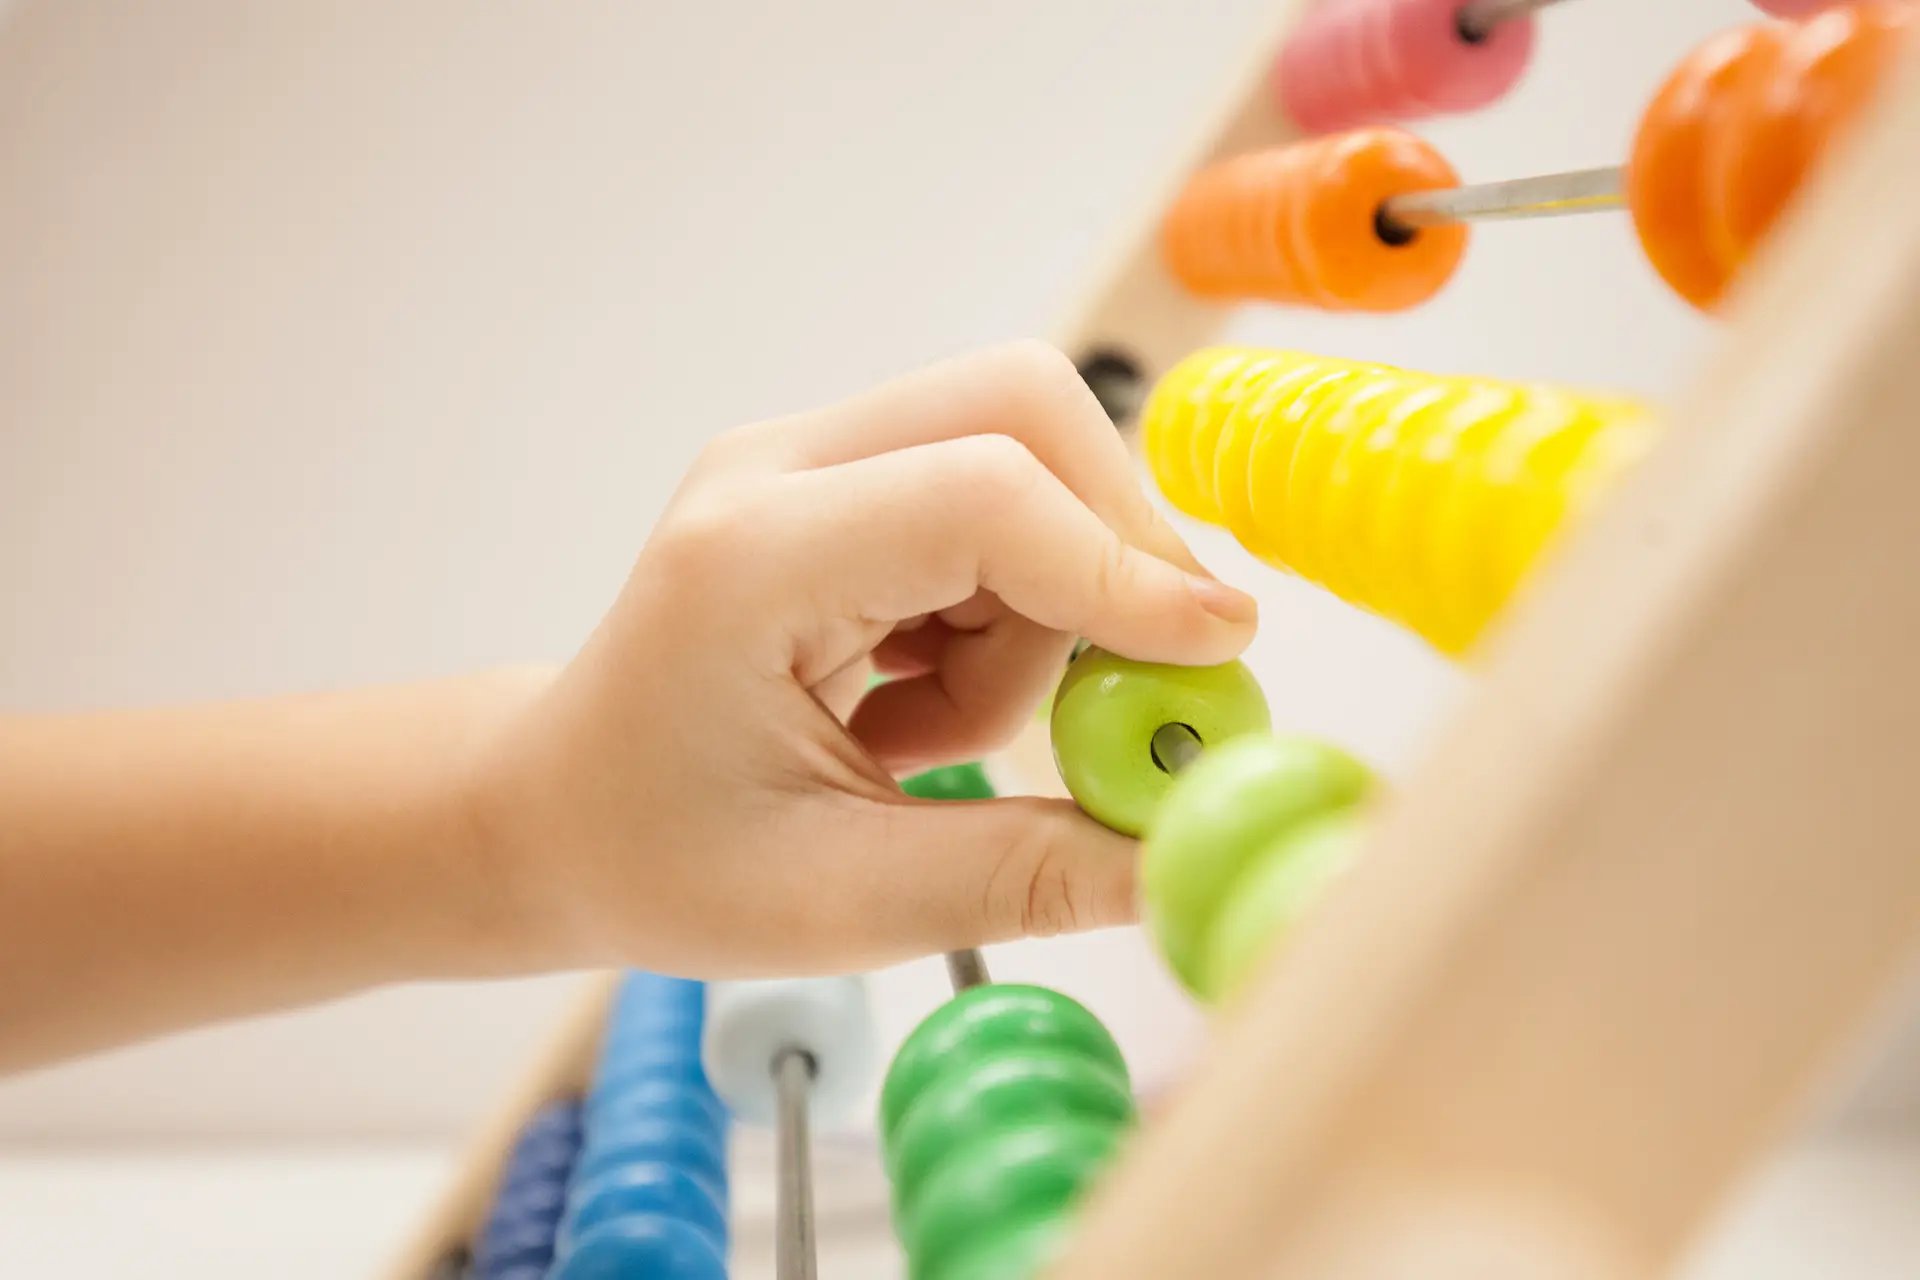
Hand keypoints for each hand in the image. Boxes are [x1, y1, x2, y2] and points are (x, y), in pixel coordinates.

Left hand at [477, 342, 1257, 975]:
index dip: (1121, 567)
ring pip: (1021, 457)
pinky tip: (917, 698)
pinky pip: (991, 497)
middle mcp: (775, 468)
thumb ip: (1016, 877)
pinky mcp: (838, 478)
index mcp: (748, 562)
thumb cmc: (657, 858)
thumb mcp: (834, 902)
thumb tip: (1178, 861)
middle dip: (1109, 545)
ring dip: (1042, 604)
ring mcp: (804, 457)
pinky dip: (1008, 603)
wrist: (554, 809)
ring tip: (934, 734)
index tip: (1213, 655)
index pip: (981, 495)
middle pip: (1017, 406)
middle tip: (1116, 690)